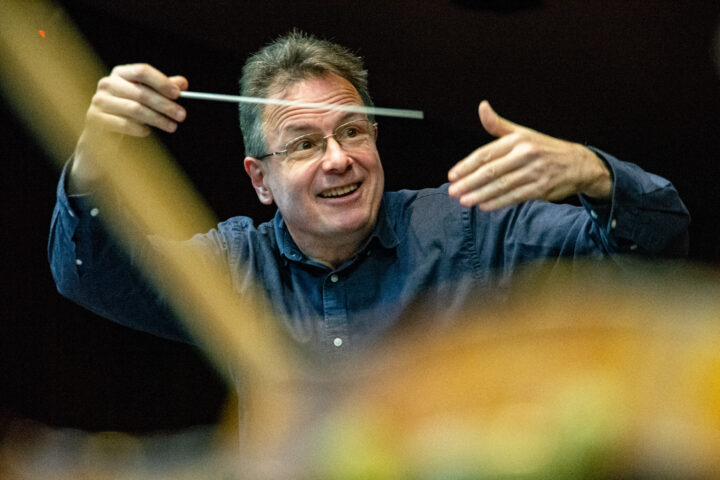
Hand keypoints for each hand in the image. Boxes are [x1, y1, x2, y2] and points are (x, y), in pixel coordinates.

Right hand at [70, 64, 187, 188]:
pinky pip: (124, 124)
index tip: (178, 94)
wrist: (104, 133)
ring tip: (171, 126)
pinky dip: (140, 129)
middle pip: (141, 92)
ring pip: (135, 109)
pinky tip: (148, 131)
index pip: (142, 71)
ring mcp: (99, 101)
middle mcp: (107, 84)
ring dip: (157, 119)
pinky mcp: (96, 119)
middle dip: (165, 105)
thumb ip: (163, 89)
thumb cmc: (129, 112)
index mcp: (120, 73)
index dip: (162, 82)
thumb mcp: (147, 98)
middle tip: (181, 115)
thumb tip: (183, 82)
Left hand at [447, 101, 611, 209]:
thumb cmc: (545, 149)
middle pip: (492, 170)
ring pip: (502, 185)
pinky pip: (515, 196)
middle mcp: (526, 153)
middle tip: (452, 191)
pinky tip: (484, 206)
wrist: (579, 164)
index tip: (452, 175)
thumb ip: (498, 125)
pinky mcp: (542, 188)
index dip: (467, 165)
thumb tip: (482, 106)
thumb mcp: (523, 133)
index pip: (486, 153)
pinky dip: (499, 202)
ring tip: (464, 200)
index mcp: (518, 139)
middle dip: (469, 182)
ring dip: (481, 194)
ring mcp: (535, 171)